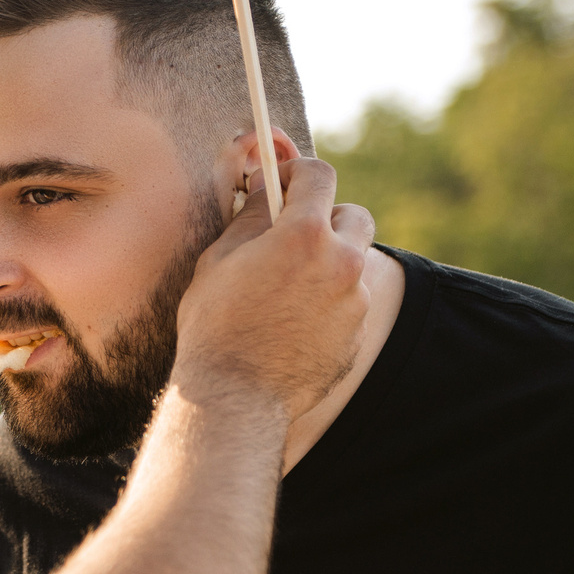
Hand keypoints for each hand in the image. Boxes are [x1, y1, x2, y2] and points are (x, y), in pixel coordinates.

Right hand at [171, 156, 375, 422]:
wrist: (235, 399)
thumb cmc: (216, 325)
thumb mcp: (220, 259)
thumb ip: (251, 216)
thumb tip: (266, 189)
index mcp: (305, 234)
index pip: (319, 175)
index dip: (297, 174)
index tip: (282, 185)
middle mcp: (342, 263)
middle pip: (354, 216)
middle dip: (327, 218)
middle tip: (294, 235)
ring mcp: (355, 303)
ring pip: (353, 264)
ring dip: (329, 264)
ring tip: (289, 288)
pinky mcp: (358, 336)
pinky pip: (350, 305)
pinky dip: (330, 304)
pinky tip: (293, 324)